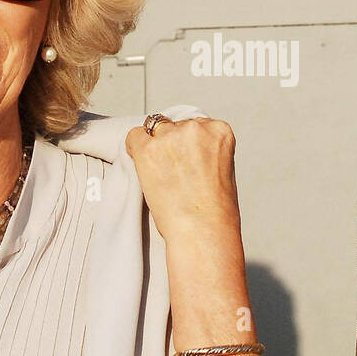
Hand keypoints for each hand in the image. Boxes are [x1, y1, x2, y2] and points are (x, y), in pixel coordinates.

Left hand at [124, 116, 241, 244]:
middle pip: (174, 125)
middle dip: (172, 145)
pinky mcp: (147, 149)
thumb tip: (182, 147)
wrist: (203, 230)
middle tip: (172, 172)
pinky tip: (144, 168)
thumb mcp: (223, 169)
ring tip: (160, 174)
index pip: (196, 125)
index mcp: (220, 131)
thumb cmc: (215, 210)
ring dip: (154, 147)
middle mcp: (195, 128)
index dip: (188, 144)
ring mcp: (170, 137)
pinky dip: (135, 151)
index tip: (187, 162)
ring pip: (153, 129)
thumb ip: (206, 150)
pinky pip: (133, 138)